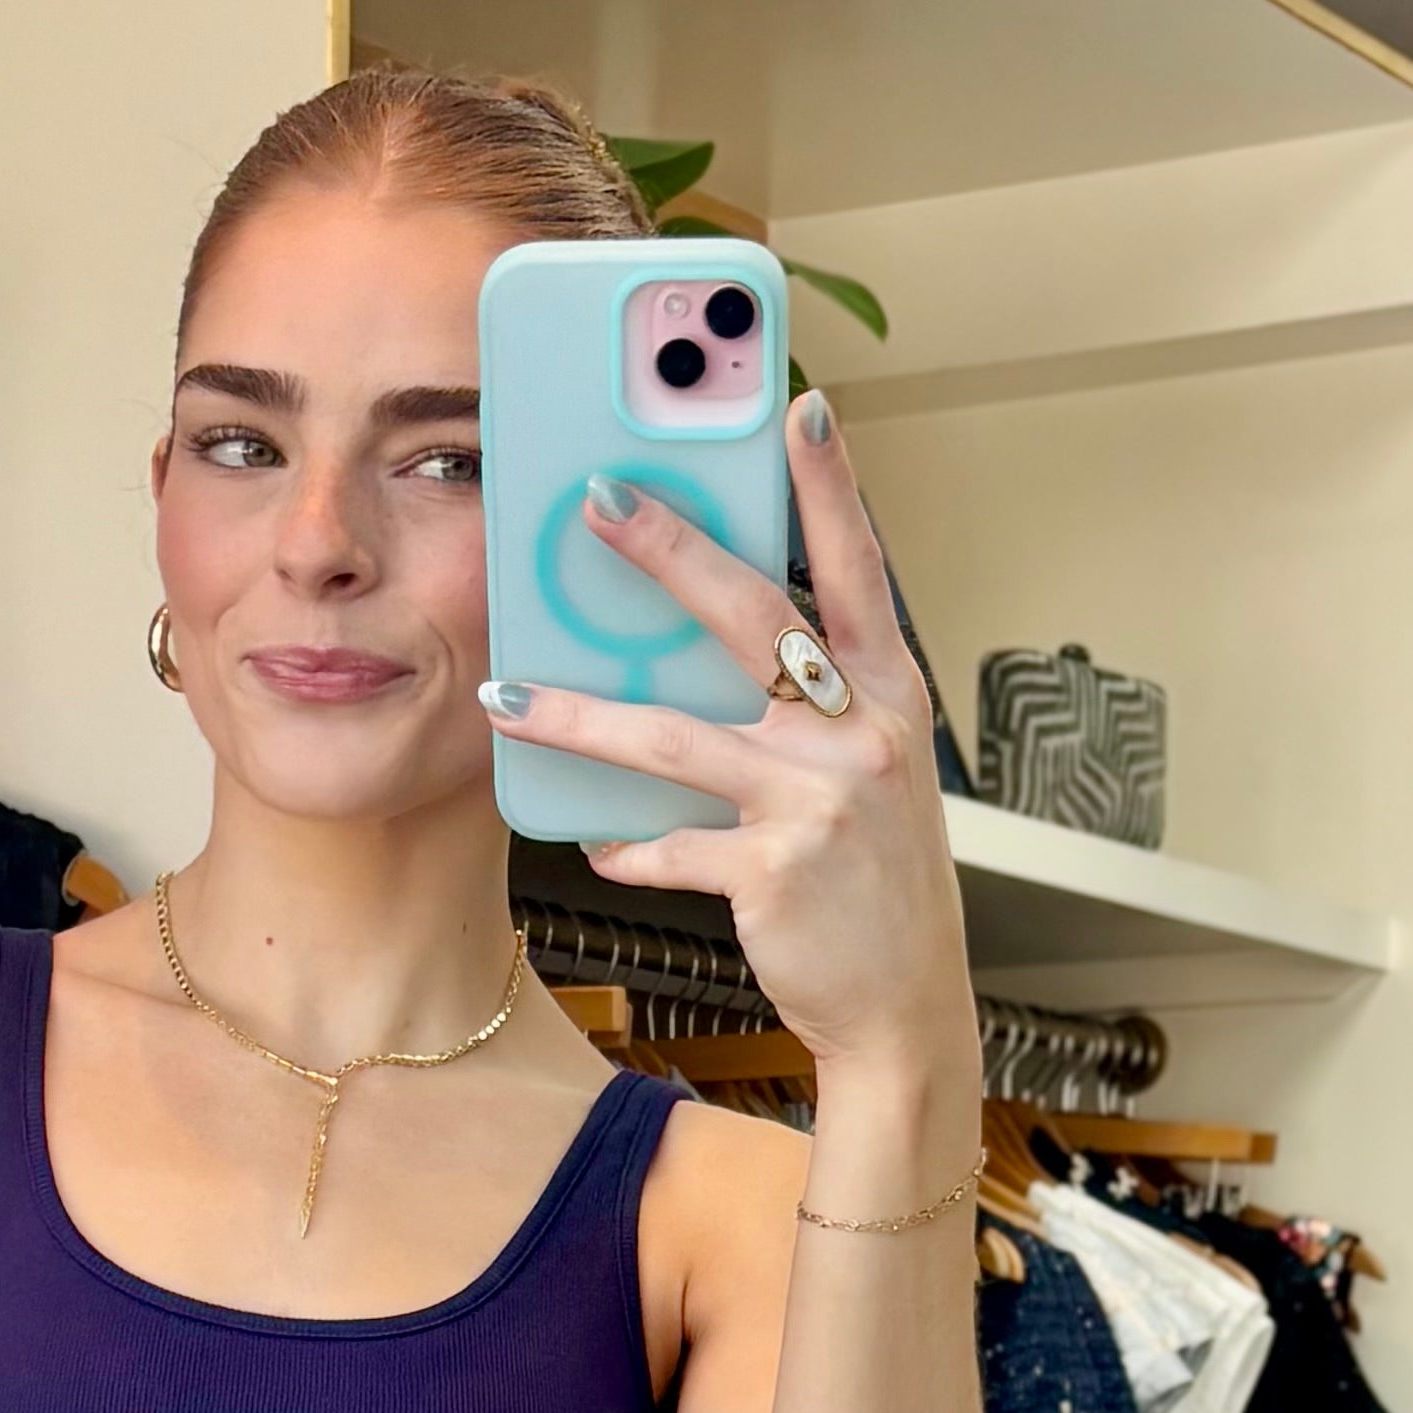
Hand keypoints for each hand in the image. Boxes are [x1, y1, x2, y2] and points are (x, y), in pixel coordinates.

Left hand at [484, 395, 978, 1089]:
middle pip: (750, 616)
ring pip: (672, 737)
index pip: (856, 565)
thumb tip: (698, 646)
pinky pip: (670, 846)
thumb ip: (807, 704)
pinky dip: (628, 846)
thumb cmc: (874, 880)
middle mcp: (860, 730)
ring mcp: (818, 799)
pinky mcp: (773, 871)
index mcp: (886, 690)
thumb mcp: (866, 771)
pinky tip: (597, 843)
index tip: (799, 405)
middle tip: (596, 499)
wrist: (906, 1007)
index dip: (832, 485)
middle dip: (669, 552)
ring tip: (506, 694)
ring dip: (577, 716)